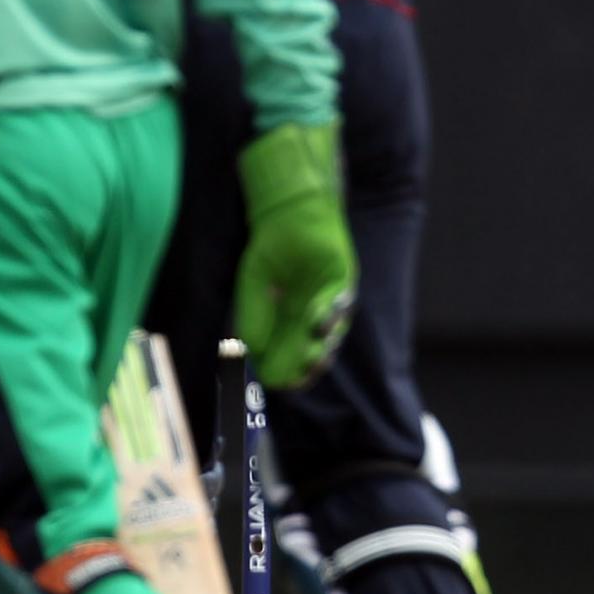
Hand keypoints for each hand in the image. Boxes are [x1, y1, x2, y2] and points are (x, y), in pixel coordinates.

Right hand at [233, 121, 357, 389]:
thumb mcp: (252, 285)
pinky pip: (340, 306)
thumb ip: (252, 316)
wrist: (288, 213)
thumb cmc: (270, 248)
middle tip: (296, 375)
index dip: (281, 370)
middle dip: (303, 367)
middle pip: (310, 355)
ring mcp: (328, 303)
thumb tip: (251, 353)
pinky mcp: (343, 284)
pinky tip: (314, 324)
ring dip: (318, 348)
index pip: (286, 358)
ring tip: (309, 357)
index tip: (274, 380)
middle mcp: (309, 318)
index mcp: (286, 323)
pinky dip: (328, 317)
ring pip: (329, 338)